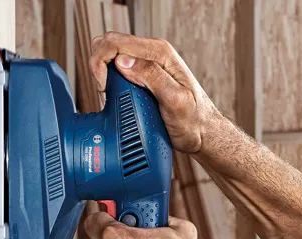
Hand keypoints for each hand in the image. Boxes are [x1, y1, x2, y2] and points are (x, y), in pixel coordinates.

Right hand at [90, 32, 224, 153]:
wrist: (202, 133)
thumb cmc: (194, 120)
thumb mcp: (175, 101)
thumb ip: (152, 77)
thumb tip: (123, 61)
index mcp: (160, 53)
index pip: (116, 42)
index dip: (102, 62)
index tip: (105, 87)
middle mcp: (152, 53)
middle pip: (109, 43)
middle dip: (99, 66)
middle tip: (106, 92)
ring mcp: (147, 63)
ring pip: (111, 55)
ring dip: (103, 74)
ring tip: (111, 96)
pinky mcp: (142, 75)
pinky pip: (117, 69)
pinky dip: (109, 81)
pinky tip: (116, 97)